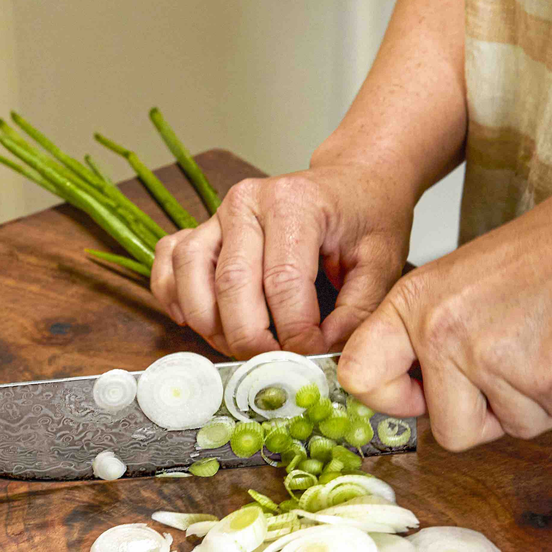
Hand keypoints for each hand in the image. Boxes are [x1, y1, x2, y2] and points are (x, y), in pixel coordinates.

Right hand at [149, 164, 413, 358]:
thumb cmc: (365, 219)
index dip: (295, 334)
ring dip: (211, 326)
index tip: (311, 360)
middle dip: (252, 340)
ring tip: (243, 349)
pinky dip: (174, 298)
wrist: (351, 184)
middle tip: (276, 367)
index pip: (283, 283)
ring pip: (192, 277)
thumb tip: (321, 354)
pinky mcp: (201, 228)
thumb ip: (356, 313)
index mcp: (294, 203)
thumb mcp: (382, 264)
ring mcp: (217, 214)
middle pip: (233, 285)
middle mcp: (247, 202)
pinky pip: (169, 264)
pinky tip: (198, 322)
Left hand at [338, 167, 551, 450]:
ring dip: (542, 402)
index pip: (360, 376)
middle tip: (517, 373)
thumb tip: (416, 400)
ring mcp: (495, 358)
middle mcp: (444, 333)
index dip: (393, 400)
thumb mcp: (461, 281)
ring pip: (514, 429)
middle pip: (449, 431)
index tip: (422, 396)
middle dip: (489, 417)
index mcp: (414, 305)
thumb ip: (430, 339)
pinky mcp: (548, 378)